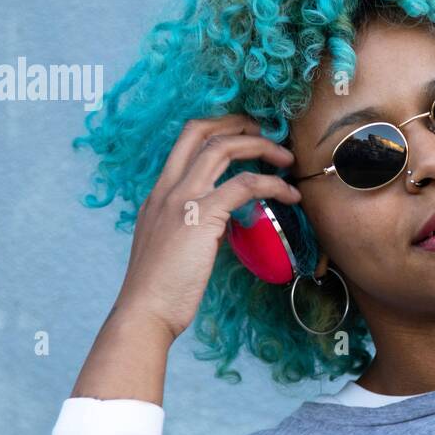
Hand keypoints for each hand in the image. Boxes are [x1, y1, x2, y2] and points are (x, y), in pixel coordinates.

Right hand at [111, 114, 301, 340]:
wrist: (145, 311)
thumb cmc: (160, 289)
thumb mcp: (170, 246)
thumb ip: (191, 226)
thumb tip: (221, 222)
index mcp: (158, 194)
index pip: (185, 141)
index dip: (217, 128)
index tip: (244, 134)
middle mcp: (167, 189)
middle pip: (202, 131)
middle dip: (238, 123)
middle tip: (268, 132)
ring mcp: (181, 200)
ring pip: (223, 149)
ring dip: (261, 147)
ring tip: (286, 158)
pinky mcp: (201, 217)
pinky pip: (244, 185)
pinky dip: (272, 184)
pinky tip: (289, 196)